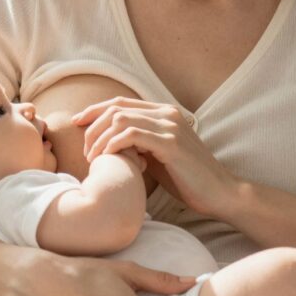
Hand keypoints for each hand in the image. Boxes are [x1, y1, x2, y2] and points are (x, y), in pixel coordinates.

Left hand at [72, 97, 238, 217]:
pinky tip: (108, 158)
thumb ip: (139, 144)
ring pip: (121, 120)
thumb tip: (112, 143)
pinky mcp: (171, 143)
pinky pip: (132, 135)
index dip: (94, 110)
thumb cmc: (187, 178)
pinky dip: (114, 144)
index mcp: (163, 113)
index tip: (77, 123)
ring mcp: (170, 127)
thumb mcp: (158, 156)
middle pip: (116, 108)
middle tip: (84, 150)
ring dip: (101, 138)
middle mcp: (166, 113)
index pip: (120, 102)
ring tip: (94, 159)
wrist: (219, 192)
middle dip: (93, 126)